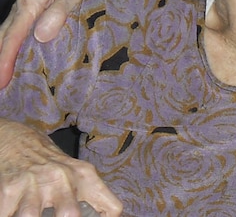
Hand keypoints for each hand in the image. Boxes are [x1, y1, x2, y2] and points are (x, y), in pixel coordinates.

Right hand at [0, 0, 137, 88]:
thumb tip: (42, 35)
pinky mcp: (37, 14)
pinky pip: (20, 33)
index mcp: (30, 2)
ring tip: (4, 80)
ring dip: (5, 56)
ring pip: (10, 35)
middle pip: (4, 37)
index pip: (12, 35)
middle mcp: (24, 6)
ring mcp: (29, 11)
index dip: (5, 58)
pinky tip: (18, 63)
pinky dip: (15, 48)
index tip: (2, 79)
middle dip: (0, 62)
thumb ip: (59, 10)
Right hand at [0, 120, 121, 216]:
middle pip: (69, 215)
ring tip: (30, 216)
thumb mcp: (77, 175)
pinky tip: (11, 213)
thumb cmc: (51, 165)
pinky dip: (8, 215)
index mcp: (86, 178)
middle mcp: (63, 178)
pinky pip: (6, 214)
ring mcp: (35, 183)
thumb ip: (92, 197)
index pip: (111, 207)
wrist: (19, 140)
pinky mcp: (10, 187)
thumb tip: (100, 216)